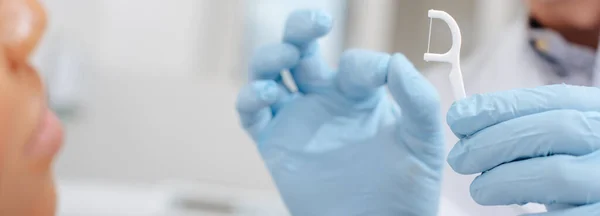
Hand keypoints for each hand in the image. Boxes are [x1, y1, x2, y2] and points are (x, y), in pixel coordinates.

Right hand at [235, 9, 444, 215]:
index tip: (378, 79)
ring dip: (271, 56)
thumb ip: (419, 100)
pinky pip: (252, 114)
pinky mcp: (275, 144)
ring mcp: (297, 120)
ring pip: (270, 74)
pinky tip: (267, 94)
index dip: (364, 64)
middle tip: (317, 21)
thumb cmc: (406, 188)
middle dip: (301, 28)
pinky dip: (250, 98)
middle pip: (300, 51)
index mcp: (358, 96)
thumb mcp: (423, 141)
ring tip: (287, 54)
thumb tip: (397, 61)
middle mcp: (324, 101)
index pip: (353, 63)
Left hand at [446, 84, 599, 214]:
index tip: (458, 118)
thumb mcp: (561, 141)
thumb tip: (465, 119)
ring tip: (479, 189)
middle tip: (459, 159)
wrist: (597, 204)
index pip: (555, 99)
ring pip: (555, 174)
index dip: (501, 106)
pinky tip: (512, 212)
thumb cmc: (575, 170)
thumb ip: (526, 126)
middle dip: (495, 141)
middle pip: (554, 130)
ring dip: (504, 180)